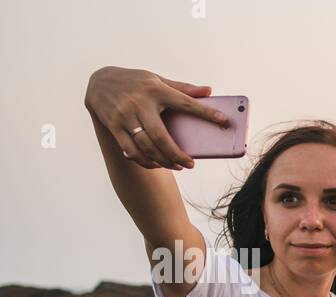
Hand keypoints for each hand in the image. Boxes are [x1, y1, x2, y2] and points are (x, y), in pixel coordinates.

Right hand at [84, 66, 228, 170]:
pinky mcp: (113, 125)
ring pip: (146, 147)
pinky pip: (130, 150)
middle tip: (190, 164)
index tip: (224, 121)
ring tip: (177, 166)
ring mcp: (125, 116)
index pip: (185, 103)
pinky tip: (154, 164)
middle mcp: (140, 103)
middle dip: (177, 154)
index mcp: (156, 90)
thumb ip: (183, 87)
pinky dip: (144, 161)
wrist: (99, 81)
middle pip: (161, 137)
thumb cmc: (136, 82)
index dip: (206, 113)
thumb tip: (209, 91)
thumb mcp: (157, 79)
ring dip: (162, 161)